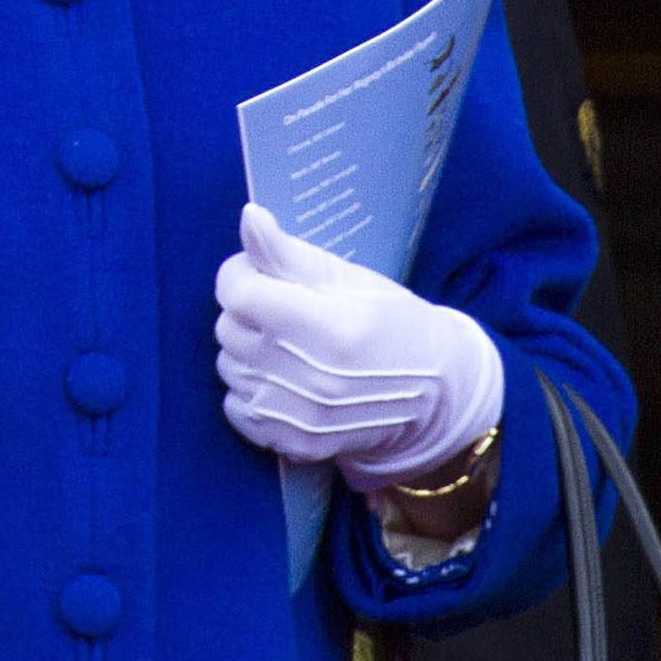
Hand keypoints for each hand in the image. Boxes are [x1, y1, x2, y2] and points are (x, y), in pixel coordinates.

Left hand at [212, 204, 505, 493]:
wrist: (433, 395)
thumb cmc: (392, 324)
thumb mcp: (349, 278)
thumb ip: (290, 252)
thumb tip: (249, 218)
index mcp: (329, 327)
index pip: (238, 292)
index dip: (242, 273)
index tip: (262, 273)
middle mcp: (311, 377)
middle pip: (227, 328)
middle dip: (247, 310)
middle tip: (283, 309)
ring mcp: (300, 416)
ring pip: (228, 367)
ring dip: (247, 351)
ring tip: (286, 345)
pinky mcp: (293, 443)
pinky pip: (236, 407)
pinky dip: (251, 390)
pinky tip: (283, 379)